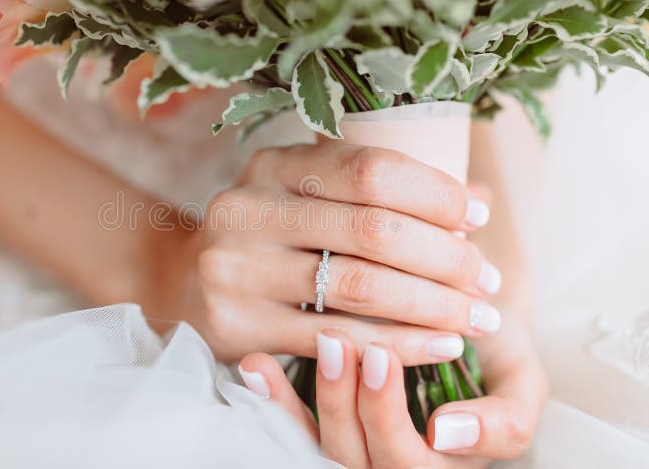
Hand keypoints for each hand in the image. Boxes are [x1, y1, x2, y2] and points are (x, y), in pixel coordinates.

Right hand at [163, 141, 501, 361]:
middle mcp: (248, 208)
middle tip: (487, 281)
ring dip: (435, 306)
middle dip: (447, 258)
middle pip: (373, 229)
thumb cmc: (270, 236)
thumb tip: (476, 200)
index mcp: (273, 165)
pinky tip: (439, 347)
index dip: (436, 192)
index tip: (477, 218)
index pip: (370, 167)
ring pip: (361, 287)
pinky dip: (400, 346)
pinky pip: (337, 339)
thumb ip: (384, 195)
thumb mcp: (311, 198)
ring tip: (476, 318)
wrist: (184, 283)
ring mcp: (237, 268)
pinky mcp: (237, 325)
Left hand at [239, 325, 545, 467]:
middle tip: (362, 346)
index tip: (402, 383)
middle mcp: (396, 466)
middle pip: (363, 460)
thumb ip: (509, 419)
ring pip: (324, 448)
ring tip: (327, 343)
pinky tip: (257, 364)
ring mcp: (356, 449)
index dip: (394, 423)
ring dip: (317, 398)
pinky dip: (273, 398)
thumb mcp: (522, 384)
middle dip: (358, 405)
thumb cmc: (493, 354)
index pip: (415, 467)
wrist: (460, 323)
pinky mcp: (323, 425)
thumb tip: (447, 434)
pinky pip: (292, 427)